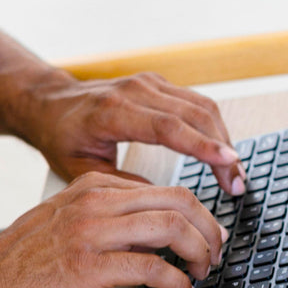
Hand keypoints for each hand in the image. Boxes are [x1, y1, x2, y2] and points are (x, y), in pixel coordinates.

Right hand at [0, 172, 226, 287]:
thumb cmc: (24, 262)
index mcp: (93, 186)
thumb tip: (156, 235)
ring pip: (172, 228)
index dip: (197, 213)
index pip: (164, 189)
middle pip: (179, 201)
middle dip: (209, 228)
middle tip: (216, 253)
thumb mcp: (69, 222)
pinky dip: (177, 281)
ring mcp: (92, 232)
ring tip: (203, 272)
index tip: (207, 235)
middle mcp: (96, 202)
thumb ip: (111, 219)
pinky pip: (152, 268)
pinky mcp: (89, 267)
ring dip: (200, 252)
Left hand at [15, 71, 246, 193]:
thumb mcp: (82, 169)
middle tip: (238, 185)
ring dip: (224, 139)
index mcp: (113, 112)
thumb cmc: (62, 136)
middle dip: (222, 150)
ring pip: (202, 106)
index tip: (229, 163)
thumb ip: (123, 184)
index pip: (169, 126)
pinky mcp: (158, 83)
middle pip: (195, 115)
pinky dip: (214, 128)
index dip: (203, 146)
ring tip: (235, 174)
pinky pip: (196, 102)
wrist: (49, 102)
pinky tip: (221, 152)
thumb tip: (162, 204)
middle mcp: (135, 90)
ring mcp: (149, 83)